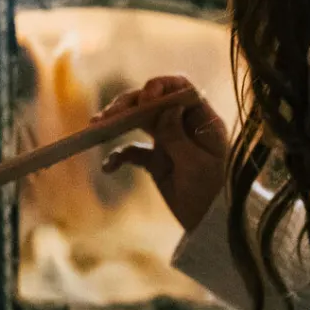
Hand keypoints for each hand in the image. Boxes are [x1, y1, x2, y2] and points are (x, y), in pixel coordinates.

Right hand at [91, 76, 228, 232]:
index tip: (145, 97)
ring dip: (118, 122)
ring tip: (96, 127)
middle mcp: (184, 124)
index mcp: (202, 119)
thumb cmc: (212, 192)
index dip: (161, 86)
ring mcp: (169, 140)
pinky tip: (108, 166)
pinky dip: (119, 155)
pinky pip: (133, 151)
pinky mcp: (156, 160)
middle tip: (109, 115)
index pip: (182, 89)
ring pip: (140, 121)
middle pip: (154, 102)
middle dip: (130, 104)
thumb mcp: (196, 165)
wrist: (210, 224)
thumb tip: (166, 108)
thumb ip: (178, 136)